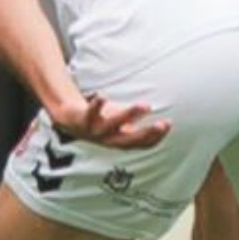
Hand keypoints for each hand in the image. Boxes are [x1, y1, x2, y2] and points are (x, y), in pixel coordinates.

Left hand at [51, 92, 169, 150]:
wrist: (70, 122)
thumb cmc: (102, 121)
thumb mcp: (122, 123)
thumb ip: (138, 122)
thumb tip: (161, 116)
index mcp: (122, 141)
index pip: (143, 144)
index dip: (156, 137)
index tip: (168, 123)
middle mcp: (110, 140)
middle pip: (131, 140)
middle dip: (148, 132)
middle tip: (162, 124)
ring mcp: (96, 131)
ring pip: (114, 125)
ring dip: (129, 116)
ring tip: (145, 105)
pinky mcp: (84, 120)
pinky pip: (90, 113)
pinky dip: (97, 105)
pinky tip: (103, 95)